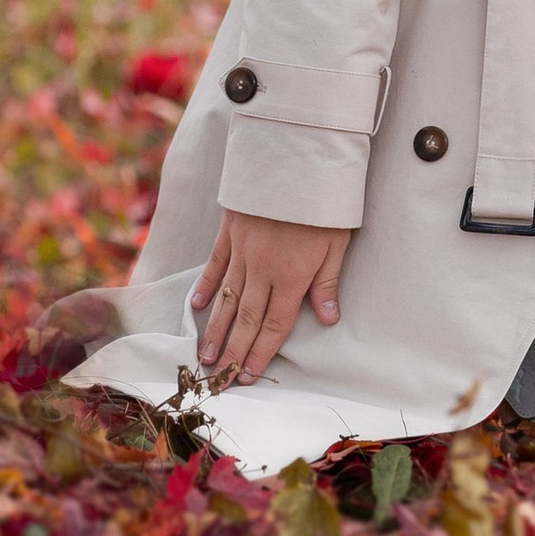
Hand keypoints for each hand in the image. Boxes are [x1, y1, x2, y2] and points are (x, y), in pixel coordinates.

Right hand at [191, 212, 347, 384]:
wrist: (297, 155)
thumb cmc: (325, 199)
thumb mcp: (338, 240)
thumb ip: (328, 281)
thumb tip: (329, 319)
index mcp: (292, 276)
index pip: (275, 325)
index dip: (262, 353)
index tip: (248, 377)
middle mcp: (263, 269)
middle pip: (247, 319)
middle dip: (233, 352)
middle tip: (219, 380)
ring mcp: (243, 250)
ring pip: (227, 298)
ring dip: (215, 330)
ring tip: (204, 357)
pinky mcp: (230, 230)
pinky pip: (215, 264)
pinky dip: (205, 286)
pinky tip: (196, 307)